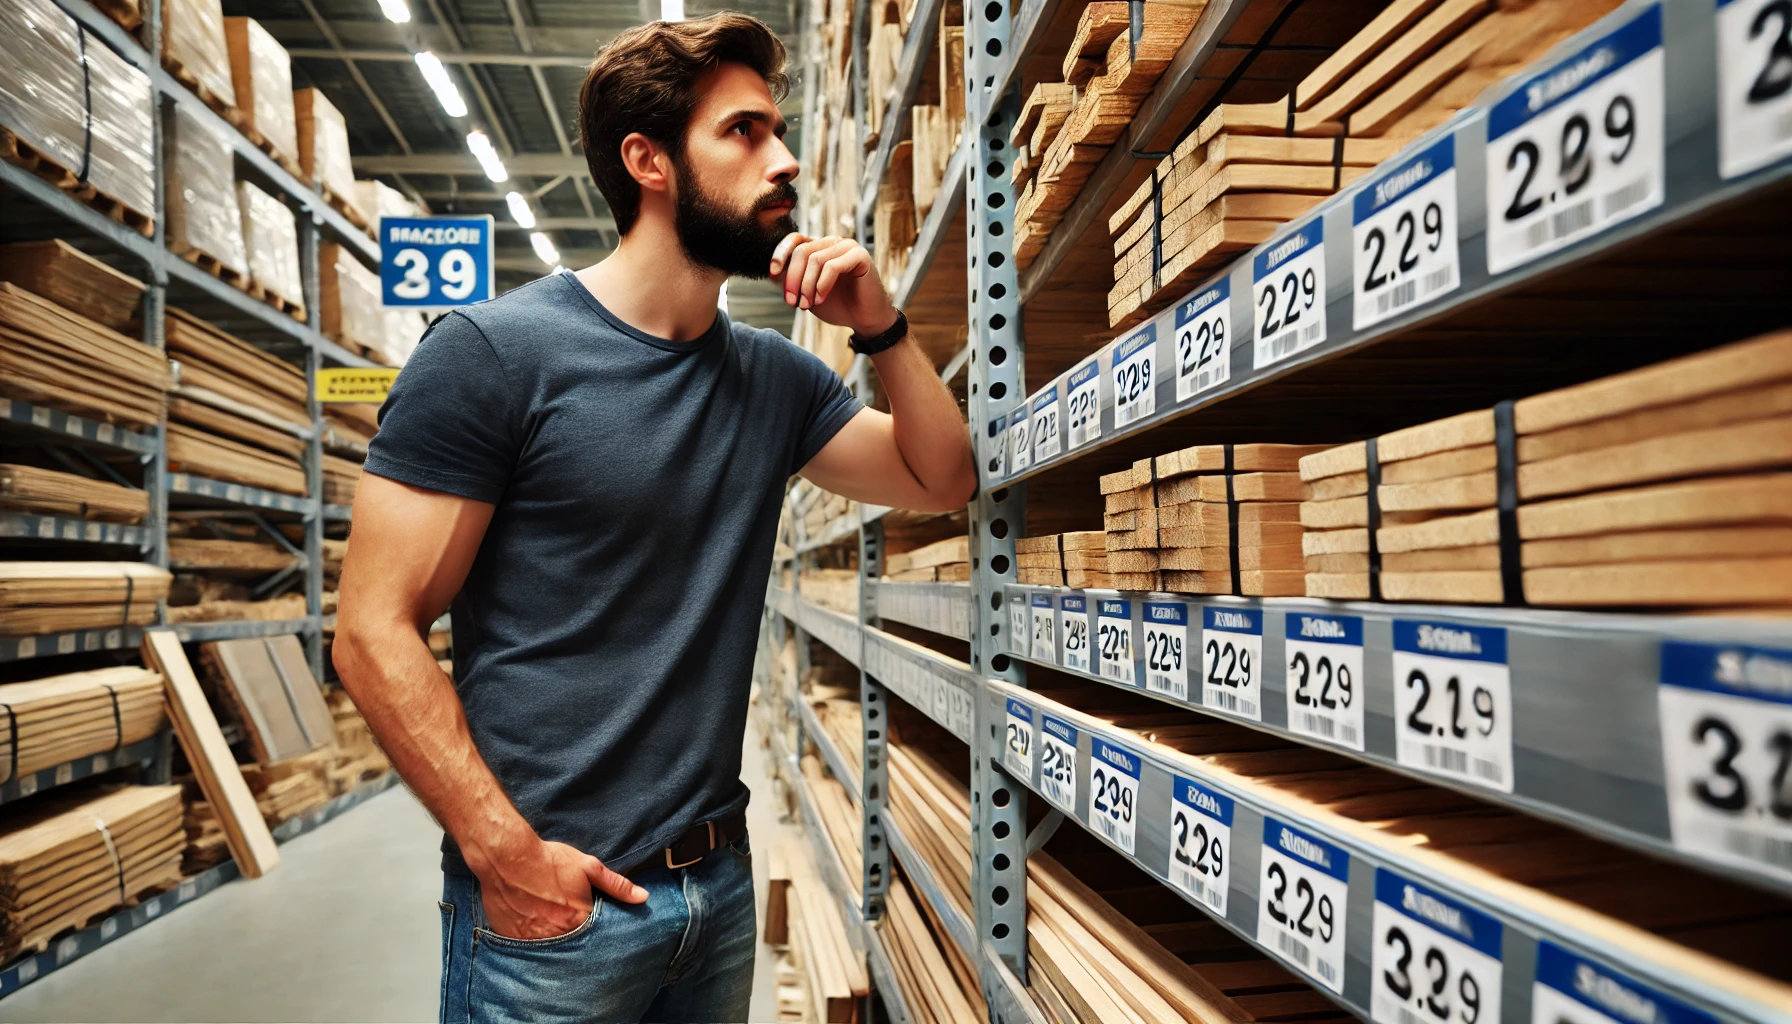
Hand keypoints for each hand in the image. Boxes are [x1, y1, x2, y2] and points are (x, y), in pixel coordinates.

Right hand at [475, 837, 646, 939]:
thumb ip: (616, 885)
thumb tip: (642, 896)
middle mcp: (558, 936)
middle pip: (572, 945)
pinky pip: (527, 949)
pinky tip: (532, 926)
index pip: (595, 937)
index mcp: (579, 920)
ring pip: (550, 951)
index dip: (594, 932)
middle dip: (574, 938)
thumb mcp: (588, 867)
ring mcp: (534, 941)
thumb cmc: (548, 861)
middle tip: (567, 923)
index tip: (591, 925)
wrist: (507, 858)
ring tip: (550, 925)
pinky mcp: (514, 940)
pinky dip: (532, 941)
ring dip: (553, 941)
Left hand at [770, 233, 898, 338]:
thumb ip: (791, 280)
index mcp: (819, 248)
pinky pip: (833, 266)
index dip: (781, 253)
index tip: (773, 273)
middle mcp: (832, 242)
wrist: (864, 319)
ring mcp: (847, 247)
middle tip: (792, 302)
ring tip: (807, 305)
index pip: (795, 239)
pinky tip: (820, 298)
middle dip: (792, 278)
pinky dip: (822, 284)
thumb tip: (771, 272)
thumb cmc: (837, 305)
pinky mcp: (860, 256)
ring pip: (816, 259)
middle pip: (802, 251)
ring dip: (807, 285)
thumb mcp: (806, 293)